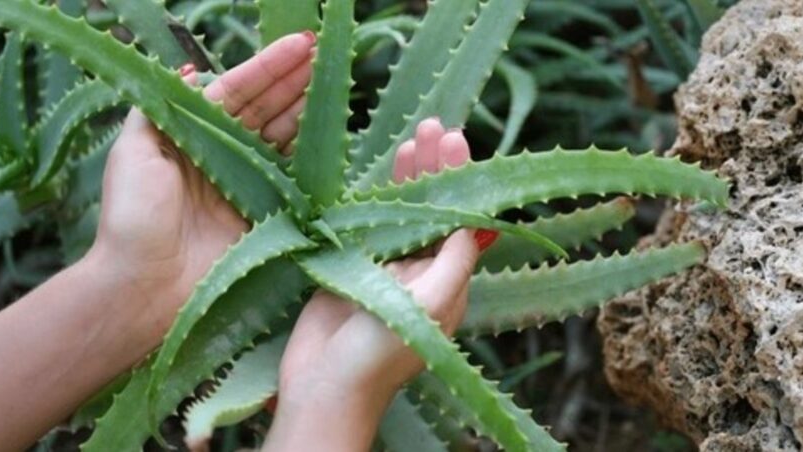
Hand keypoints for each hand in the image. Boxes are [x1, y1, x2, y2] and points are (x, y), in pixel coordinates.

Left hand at [86, 32, 315, 343]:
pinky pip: (292, 183)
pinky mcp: (263, 219)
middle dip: (292, 83)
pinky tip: (329, 137)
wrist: (143, 285)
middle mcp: (220, 159)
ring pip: (282, 141)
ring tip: (331, 85)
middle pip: (264, 112)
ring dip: (305, 113)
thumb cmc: (134, 217)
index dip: (266, 68)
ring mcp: (244, 188)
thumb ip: (159, 110)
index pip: (235, 93)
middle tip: (323, 59)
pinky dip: (311, 160)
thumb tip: (192, 75)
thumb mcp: (133, 152)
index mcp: (190, 138)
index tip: (299, 46)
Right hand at [263, 119, 480, 451]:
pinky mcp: (352, 266)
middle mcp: (422, 271)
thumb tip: (480, 221)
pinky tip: (379, 171)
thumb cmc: (381, 353)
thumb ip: (454, 260)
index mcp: (449, 281)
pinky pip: (367, 223)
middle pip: (436, 209)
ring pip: (403, 211)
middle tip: (436, 128)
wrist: (322, 386)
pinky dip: (375, 196)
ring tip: (413, 139)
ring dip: (409, 177)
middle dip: (438, 170)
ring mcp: (386, 267)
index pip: (464, 220)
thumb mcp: (431, 304)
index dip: (464, 181)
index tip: (458, 143)